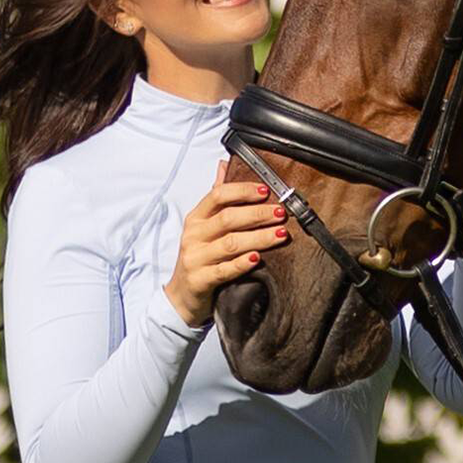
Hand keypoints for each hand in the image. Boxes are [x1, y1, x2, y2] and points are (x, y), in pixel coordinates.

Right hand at [165, 158, 290, 326]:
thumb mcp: (203, 228)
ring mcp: (195, 259)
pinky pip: (224, 270)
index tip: (266, 190)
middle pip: (227, 219)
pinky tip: (258, 258)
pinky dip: (242, 263)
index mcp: (195, 219)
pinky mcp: (200, 280)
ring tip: (280, 234)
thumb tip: (224, 165)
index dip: (242, 191)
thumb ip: (215, 199)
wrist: (181, 297)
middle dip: (258, 214)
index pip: (217, 196)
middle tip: (281, 213)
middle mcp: (193, 236)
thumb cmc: (199, 258)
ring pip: (230, 244)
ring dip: (259, 237)